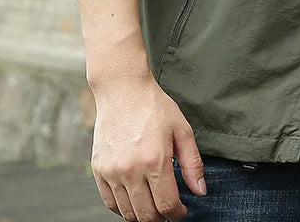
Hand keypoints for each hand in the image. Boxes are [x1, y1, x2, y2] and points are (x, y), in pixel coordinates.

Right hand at [90, 72, 205, 220]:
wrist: (123, 90)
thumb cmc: (154, 107)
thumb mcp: (182, 130)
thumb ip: (192, 164)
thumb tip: (200, 191)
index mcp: (155, 160)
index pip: (167, 205)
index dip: (177, 214)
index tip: (182, 211)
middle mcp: (131, 170)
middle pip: (147, 215)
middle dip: (161, 218)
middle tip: (168, 209)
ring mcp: (112, 172)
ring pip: (127, 213)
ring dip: (143, 215)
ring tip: (153, 203)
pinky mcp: (99, 170)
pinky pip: (110, 203)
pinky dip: (123, 208)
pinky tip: (135, 199)